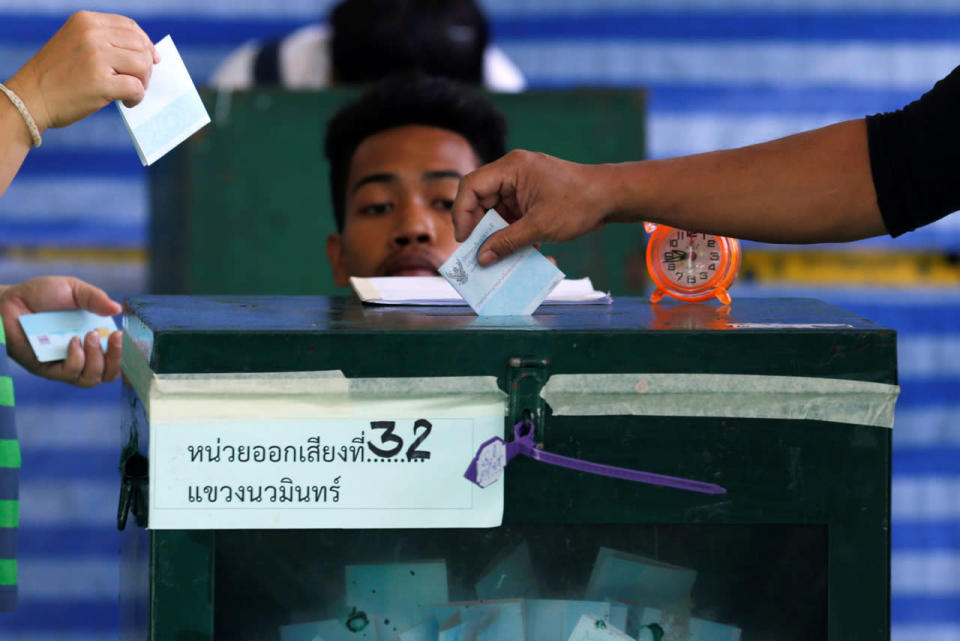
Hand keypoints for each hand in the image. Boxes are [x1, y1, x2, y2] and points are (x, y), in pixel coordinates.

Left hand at [0, 276, 122, 386]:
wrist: (10, 299)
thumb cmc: (41, 294)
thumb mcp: (74, 289)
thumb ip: (96, 298)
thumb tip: (118, 309)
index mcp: (94, 339)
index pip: (117, 358)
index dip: (125, 353)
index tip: (125, 336)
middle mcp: (82, 355)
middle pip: (109, 374)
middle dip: (117, 358)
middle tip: (114, 337)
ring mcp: (64, 364)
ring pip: (91, 379)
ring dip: (96, 359)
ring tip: (89, 335)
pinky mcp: (47, 369)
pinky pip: (70, 374)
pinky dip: (77, 358)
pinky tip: (73, 341)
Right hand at [4, 11, 158, 131]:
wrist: (30, 98)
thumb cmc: (56, 76)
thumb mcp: (76, 44)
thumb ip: (104, 42)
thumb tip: (146, 52)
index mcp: (86, 21)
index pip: (130, 26)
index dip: (145, 44)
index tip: (152, 59)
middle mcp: (91, 34)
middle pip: (140, 46)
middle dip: (146, 66)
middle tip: (138, 82)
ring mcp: (96, 56)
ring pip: (142, 64)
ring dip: (143, 82)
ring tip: (130, 92)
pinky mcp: (100, 81)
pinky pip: (136, 87)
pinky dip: (137, 97)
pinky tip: (126, 102)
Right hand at [452, 150, 617, 265]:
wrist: (612, 196)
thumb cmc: (579, 203)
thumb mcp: (539, 227)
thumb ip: (507, 242)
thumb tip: (482, 258)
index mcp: (511, 168)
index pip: (471, 186)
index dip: (462, 213)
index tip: (464, 238)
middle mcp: (513, 172)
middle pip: (481, 199)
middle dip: (479, 227)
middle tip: (477, 252)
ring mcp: (523, 185)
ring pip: (496, 210)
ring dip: (497, 234)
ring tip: (497, 256)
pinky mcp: (532, 197)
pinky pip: (512, 215)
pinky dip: (512, 233)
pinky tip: (517, 251)